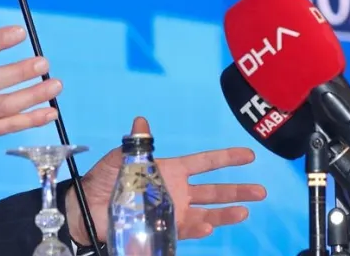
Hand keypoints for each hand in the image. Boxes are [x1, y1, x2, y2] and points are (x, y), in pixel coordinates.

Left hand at [65, 116, 266, 243]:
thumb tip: (141, 120)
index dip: (227, 158)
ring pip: (207, 212)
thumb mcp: (121, 158)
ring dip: (226, 212)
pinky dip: (200, 229)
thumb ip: (138, 144)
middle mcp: (178, 190)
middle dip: (238, 190)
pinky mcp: (165, 229)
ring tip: (244, 211)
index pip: (205, 162)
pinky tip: (209, 226)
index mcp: (171, 169)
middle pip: (214, 189)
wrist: (88, 210)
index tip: (249, 156)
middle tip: (261, 191)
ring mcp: (174, 211)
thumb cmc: (104, 181)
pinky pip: (187, 229)